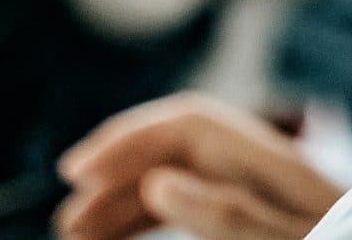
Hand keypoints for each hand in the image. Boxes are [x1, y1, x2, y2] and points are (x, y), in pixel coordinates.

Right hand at [57, 93, 339, 239]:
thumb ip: (230, 217)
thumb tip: (162, 178)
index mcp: (282, 168)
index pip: (193, 124)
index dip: (128, 138)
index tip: (74, 174)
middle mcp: (281, 174)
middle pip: (185, 149)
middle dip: (120, 177)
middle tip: (69, 226)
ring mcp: (282, 199)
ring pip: (191, 180)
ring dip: (132, 203)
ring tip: (82, 238)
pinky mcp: (281, 226)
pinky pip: (210, 207)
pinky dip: (165, 219)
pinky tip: (135, 239)